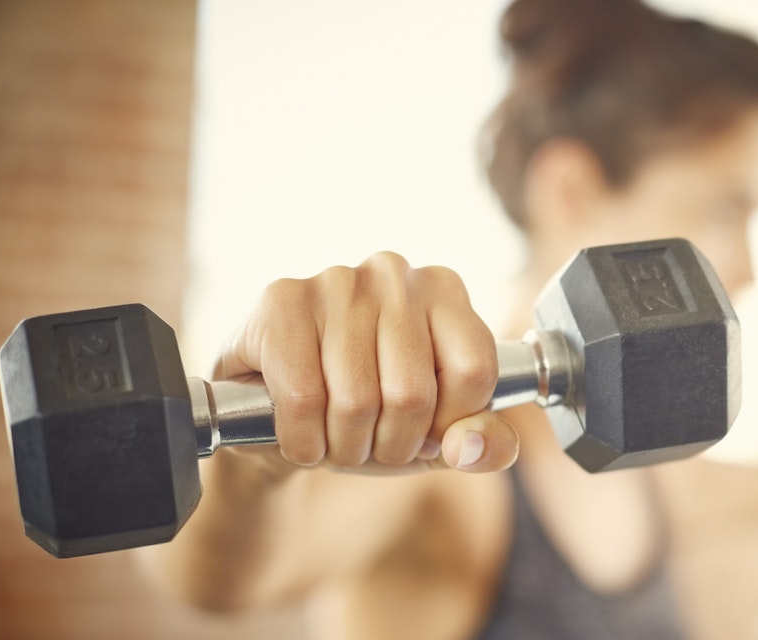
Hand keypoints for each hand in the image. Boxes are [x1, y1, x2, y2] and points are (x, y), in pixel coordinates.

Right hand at [213, 252, 518, 474]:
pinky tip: (300, 434)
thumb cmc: (371, 415)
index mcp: (446, 291)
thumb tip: (471, 448)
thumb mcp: (439, 437)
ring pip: (356, 401)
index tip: (426, 432)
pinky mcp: (281, 299)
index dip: (449, 424)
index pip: (475, 372)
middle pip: (412, 393)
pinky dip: (303, 440)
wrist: (273, 414)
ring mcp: (336, 280)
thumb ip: (485, 444)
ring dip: (344, 447)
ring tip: (335, 438)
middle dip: (391, 445)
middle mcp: (394, 273)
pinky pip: (303, 398)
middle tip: (371, 443)